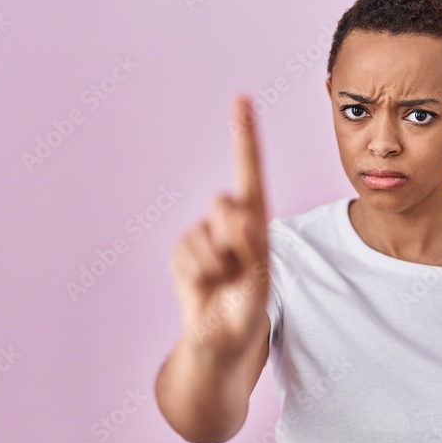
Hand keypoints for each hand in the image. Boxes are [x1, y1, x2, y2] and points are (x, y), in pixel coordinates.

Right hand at [169, 94, 269, 357]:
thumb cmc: (247, 315)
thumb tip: (245, 217)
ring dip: (213, 265)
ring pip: (202, 232)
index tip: (240, 99)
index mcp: (259, 224)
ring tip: (222, 286)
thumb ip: (254, 252)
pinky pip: (183, 250)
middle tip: (238, 273)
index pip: (251, 173)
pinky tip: (203, 287)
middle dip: (232, 238)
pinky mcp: (183, 249)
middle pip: (225, 205)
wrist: (216, 343)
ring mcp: (205, 235)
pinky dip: (192, 274)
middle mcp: (232, 222)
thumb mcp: (259, 287)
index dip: (244, 136)